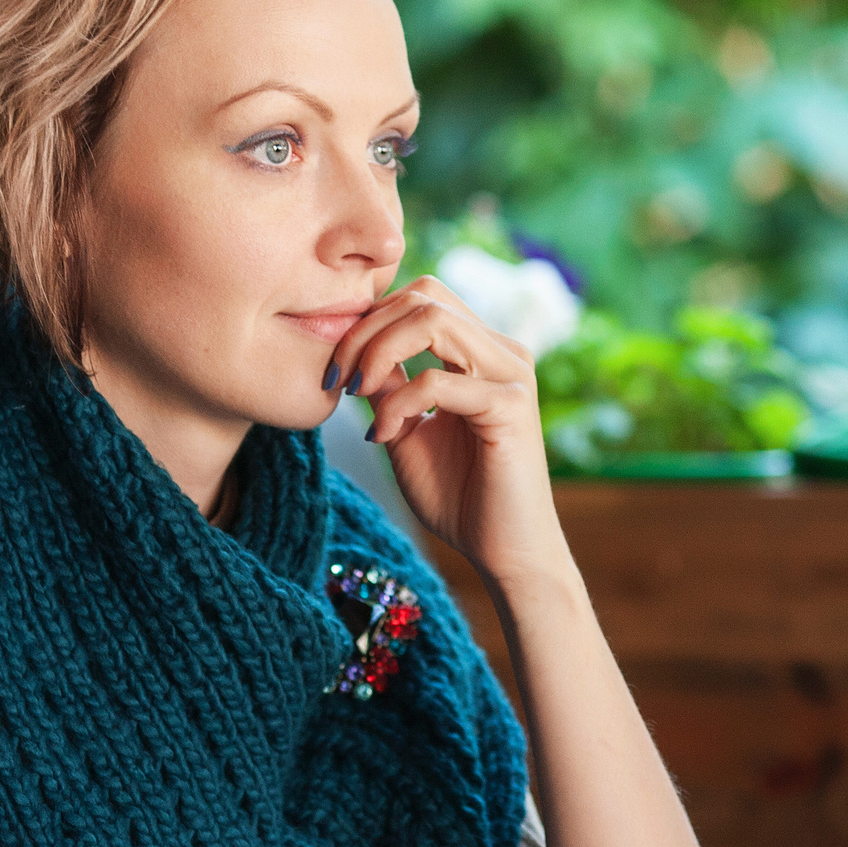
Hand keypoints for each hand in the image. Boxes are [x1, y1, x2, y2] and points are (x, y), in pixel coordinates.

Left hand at [329, 276, 574, 589]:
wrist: (503, 552)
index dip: (368, 320)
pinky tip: (384, 436)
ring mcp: (512, 373)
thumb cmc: (458, 497)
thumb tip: (351, 349)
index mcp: (480, 351)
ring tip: (356, 395)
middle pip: (424, 294)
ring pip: (433, 320)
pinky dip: (398, 403)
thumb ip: (386, 385)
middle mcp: (501, 351)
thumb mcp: (405, 430)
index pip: (420, 297)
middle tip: (337, 378)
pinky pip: (439, 381)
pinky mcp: (512, 406)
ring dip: (377, 352)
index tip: (335, 371)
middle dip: (365, 330)